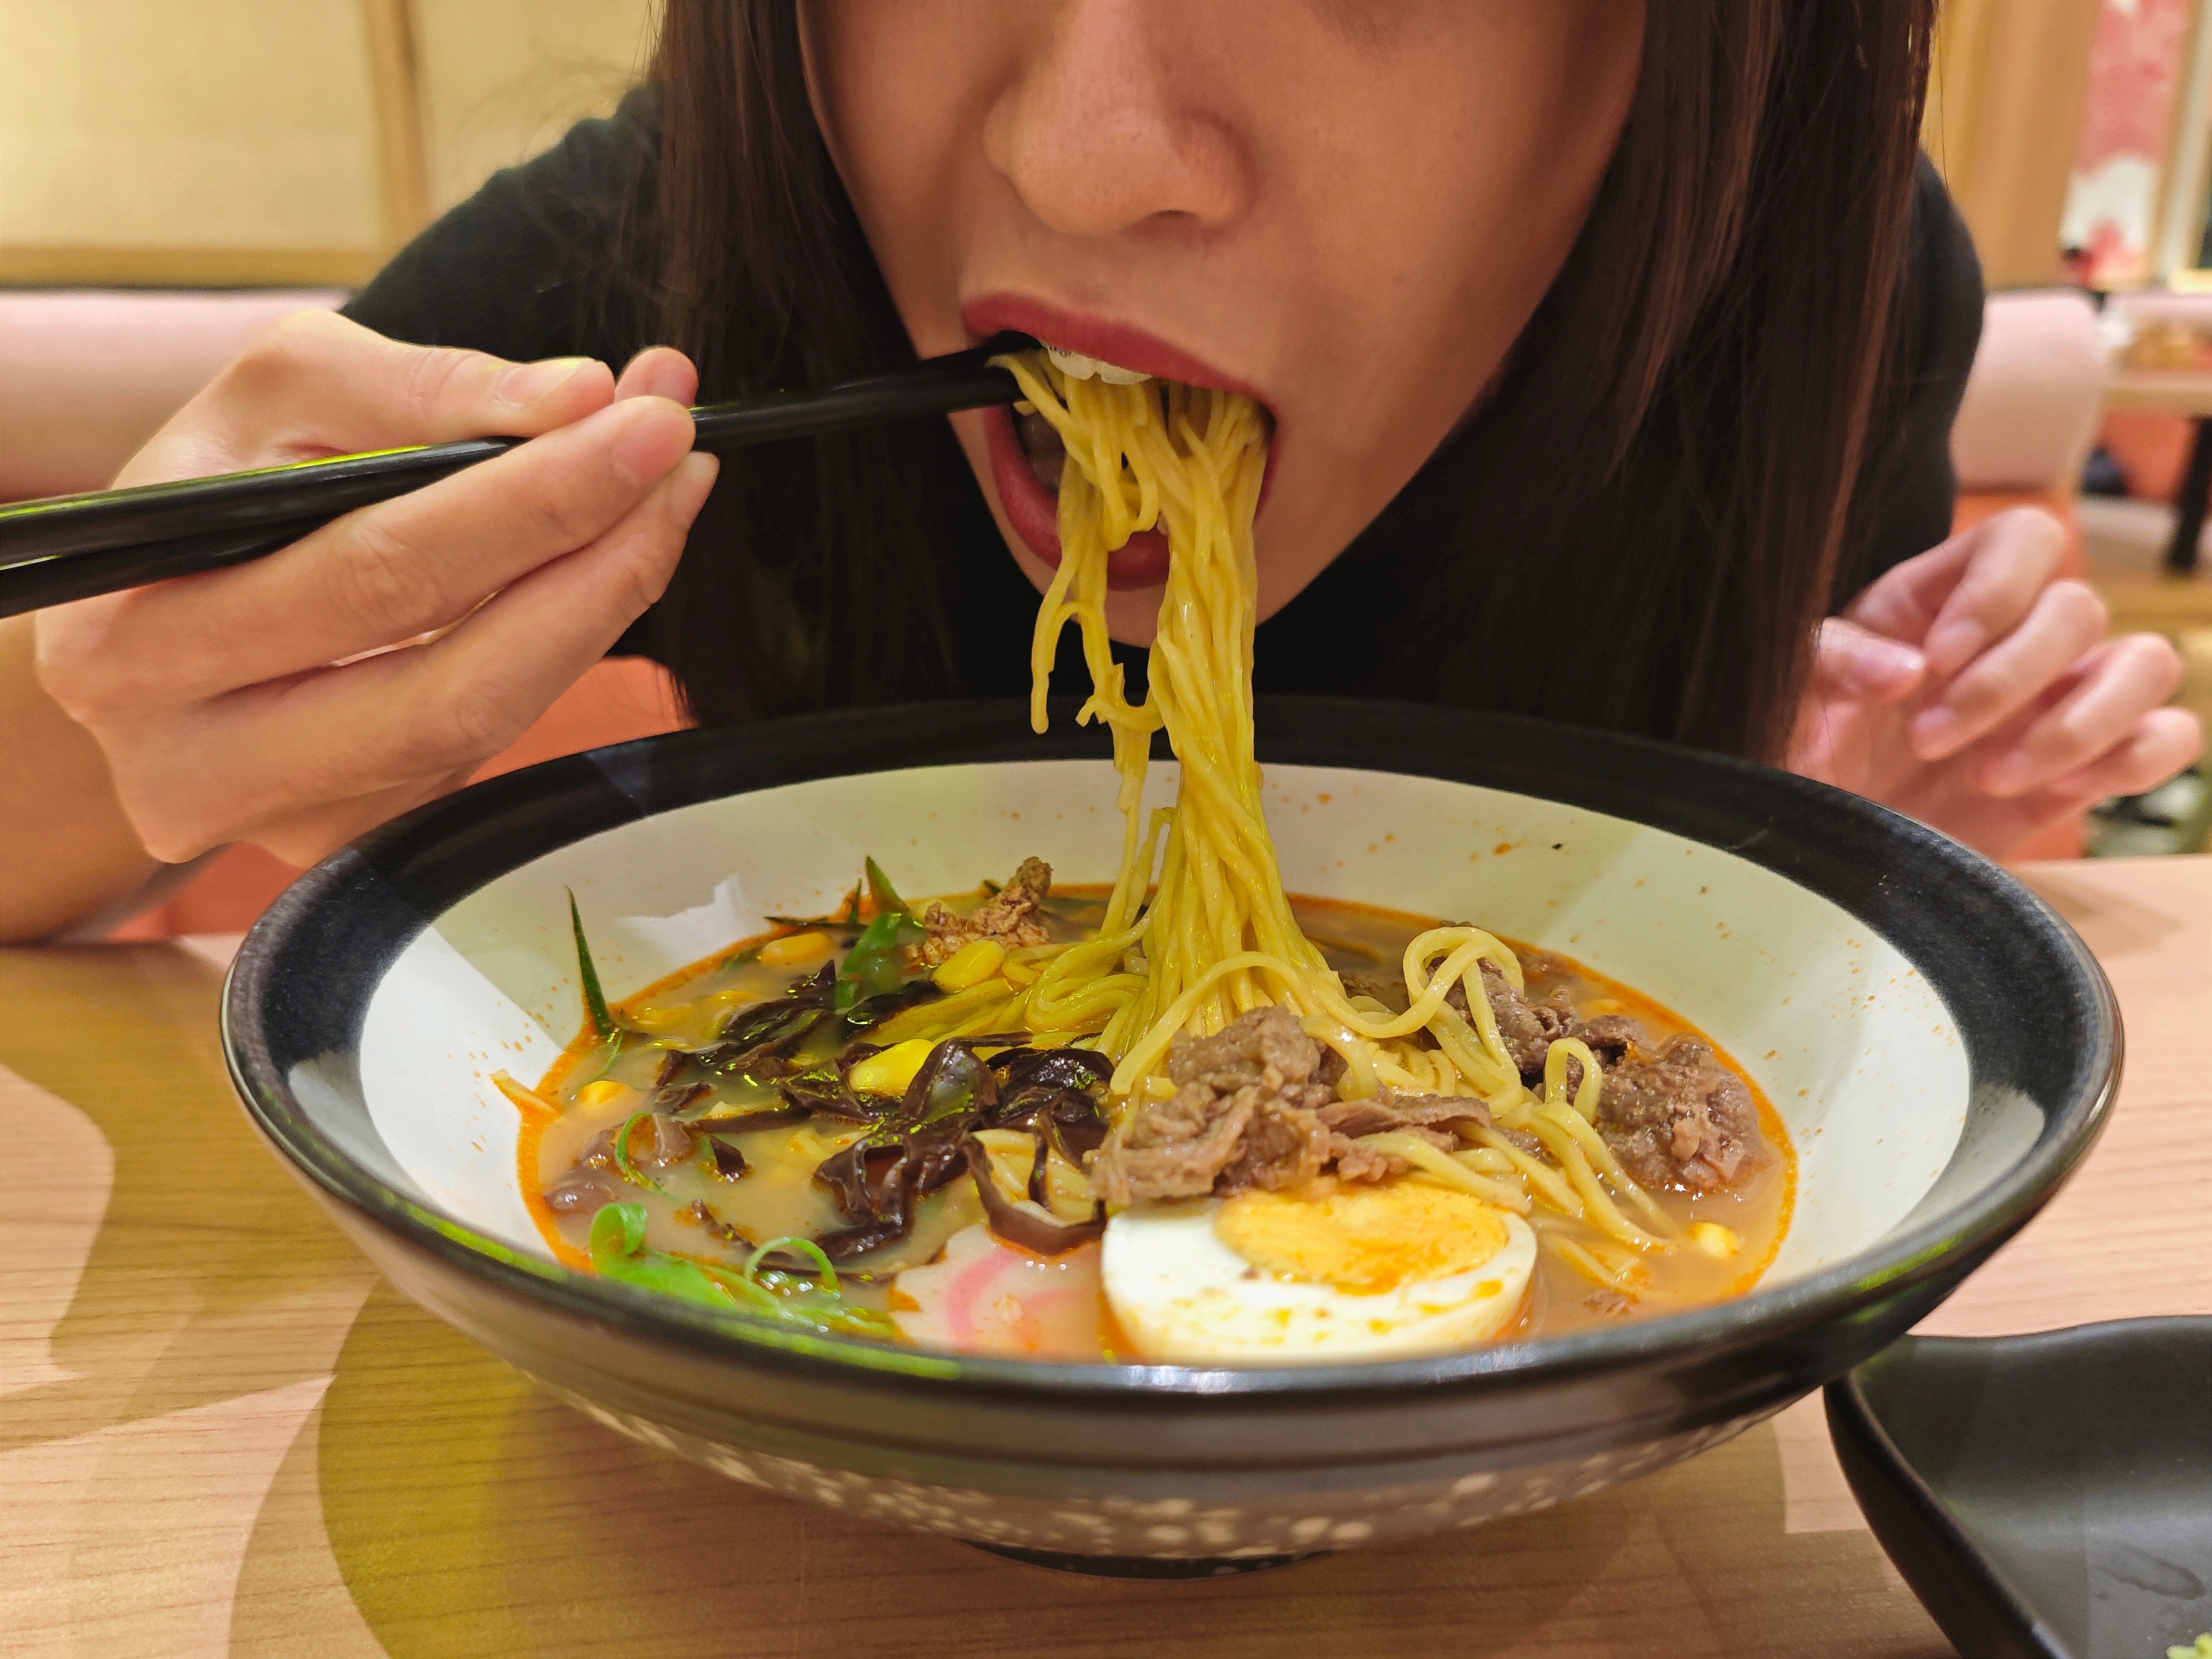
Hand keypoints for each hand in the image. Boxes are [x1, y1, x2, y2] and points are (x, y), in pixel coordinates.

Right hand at [34, 310, 715, 867]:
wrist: (148, 618)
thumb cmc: (214, 487)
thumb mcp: (280, 393)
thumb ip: (427, 388)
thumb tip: (581, 398)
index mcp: (138, 635)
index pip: (379, 571)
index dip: (533, 499)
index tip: (650, 418)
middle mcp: (192, 761)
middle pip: (450, 682)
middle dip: (595, 561)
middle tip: (682, 458)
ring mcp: (276, 825)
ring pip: (483, 730)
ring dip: (599, 608)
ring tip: (664, 496)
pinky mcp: (346, 846)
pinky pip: (483, 754)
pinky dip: (560, 654)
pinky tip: (605, 571)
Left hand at [1789, 506, 2201, 856]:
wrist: (1813, 844)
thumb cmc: (1796, 751)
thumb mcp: (1788, 693)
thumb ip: (1830, 660)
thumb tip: (1904, 670)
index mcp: (1942, 597)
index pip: (2025, 538)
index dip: (1997, 591)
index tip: (1936, 659)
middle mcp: (2013, 638)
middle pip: (2080, 608)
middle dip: (2008, 682)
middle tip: (1928, 741)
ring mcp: (2057, 701)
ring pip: (2147, 664)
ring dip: (2078, 724)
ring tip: (1989, 777)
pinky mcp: (2084, 771)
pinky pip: (2165, 739)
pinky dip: (2127, 760)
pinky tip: (2048, 791)